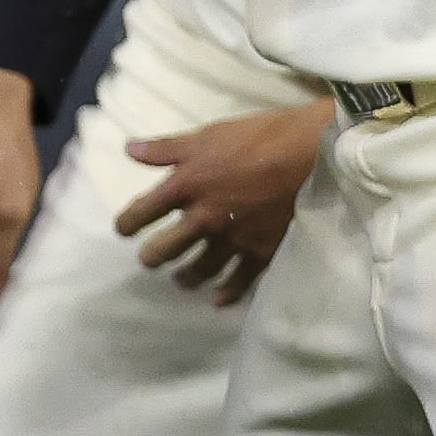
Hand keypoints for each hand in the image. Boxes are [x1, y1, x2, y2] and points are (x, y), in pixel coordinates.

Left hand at [119, 98, 337, 305]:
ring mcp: (233, 239)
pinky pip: (239, 281)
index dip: (127, 223)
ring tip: (181, 281)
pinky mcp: (262, 252)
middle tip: (150, 260)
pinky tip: (218, 300)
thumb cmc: (259, 137)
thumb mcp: (206, 135)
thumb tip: (129, 150)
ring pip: (200, 269)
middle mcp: (203, 218)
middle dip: (153, 256)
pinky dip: (226, 293)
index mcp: (184, 186)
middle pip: (165, 249)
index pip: (142, 212)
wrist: (312, 154)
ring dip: (186, 277)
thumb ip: (166, 148)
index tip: (124, 229)